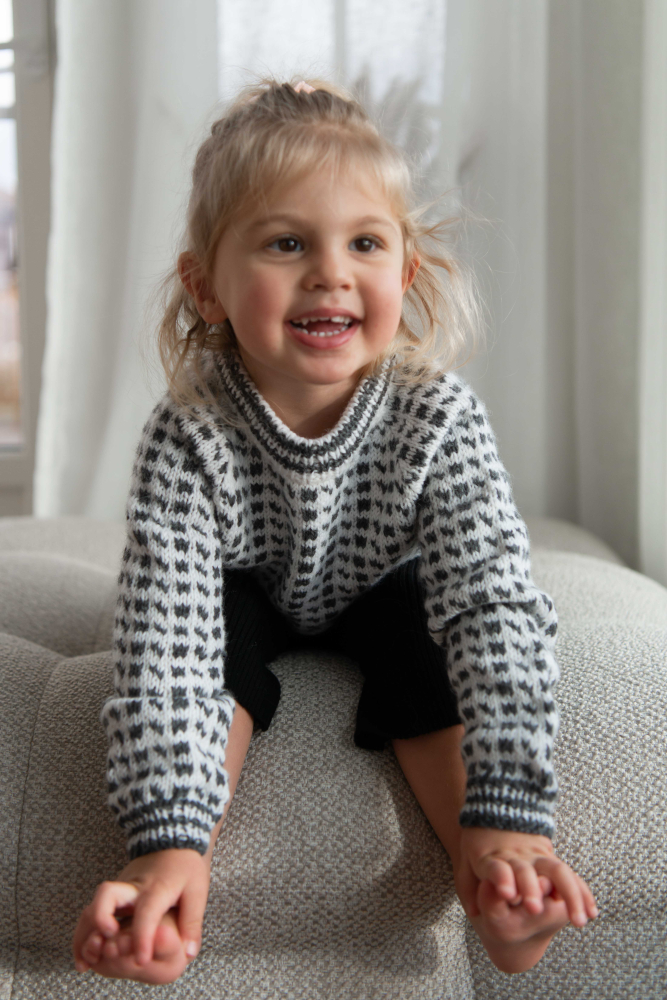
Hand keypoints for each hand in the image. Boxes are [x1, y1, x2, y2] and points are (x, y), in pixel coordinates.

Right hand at [72, 848, 210, 983]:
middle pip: (107, 896)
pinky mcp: (113, 894)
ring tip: (84, 964)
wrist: (172, 837)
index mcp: (157, 888)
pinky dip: (84, 933)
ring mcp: (119, 889)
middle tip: (104, 945)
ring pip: (93, 905)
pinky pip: (92, 911)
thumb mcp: (197, 890)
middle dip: (100, 921)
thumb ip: (192, 922)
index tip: (142, 961)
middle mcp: (133, 887)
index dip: (143, 937)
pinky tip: (84, 956)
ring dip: (84, 934)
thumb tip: (189, 953)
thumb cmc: (186, 865)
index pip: (146, 912)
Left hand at [454, 827, 598, 972]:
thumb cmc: (481, 842)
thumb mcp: (466, 861)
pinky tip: (592, 912)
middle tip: (536, 910)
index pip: (496, 868)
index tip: (506, 893)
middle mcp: (517, 857)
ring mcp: (536, 855)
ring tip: (579, 920)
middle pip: (526, 872)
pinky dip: (582, 893)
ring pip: (556, 870)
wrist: (500, 804)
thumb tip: (475, 912)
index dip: (500, 878)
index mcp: (492, 858)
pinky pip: (570, 874)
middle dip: (532, 889)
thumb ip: (469, 887)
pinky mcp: (551, 856)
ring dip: (569, 895)